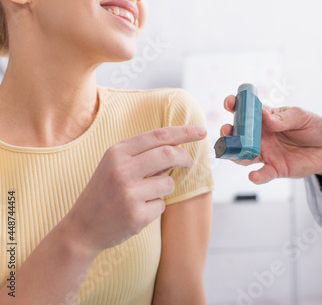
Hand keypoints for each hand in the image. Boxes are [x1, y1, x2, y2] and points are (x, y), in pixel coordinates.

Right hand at [63, 126, 206, 255]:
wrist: (82, 228)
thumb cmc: (104, 193)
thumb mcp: (115, 166)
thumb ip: (143, 155)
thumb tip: (178, 147)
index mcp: (117, 152)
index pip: (158, 135)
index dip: (184, 132)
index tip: (202, 131)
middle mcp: (122, 169)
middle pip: (169, 154)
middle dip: (185, 158)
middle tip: (189, 163)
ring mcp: (129, 193)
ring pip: (169, 182)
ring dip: (165, 188)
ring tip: (145, 196)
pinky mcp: (136, 214)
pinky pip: (161, 205)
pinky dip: (155, 207)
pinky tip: (137, 212)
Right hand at [221, 95, 321, 183]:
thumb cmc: (313, 127)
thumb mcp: (301, 117)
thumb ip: (282, 118)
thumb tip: (264, 115)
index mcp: (264, 118)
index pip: (245, 110)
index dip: (235, 105)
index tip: (230, 103)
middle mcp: (260, 136)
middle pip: (237, 134)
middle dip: (228, 132)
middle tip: (228, 130)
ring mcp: (265, 153)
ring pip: (242, 155)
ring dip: (234, 154)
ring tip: (234, 152)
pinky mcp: (274, 169)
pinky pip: (262, 174)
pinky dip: (257, 176)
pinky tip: (254, 176)